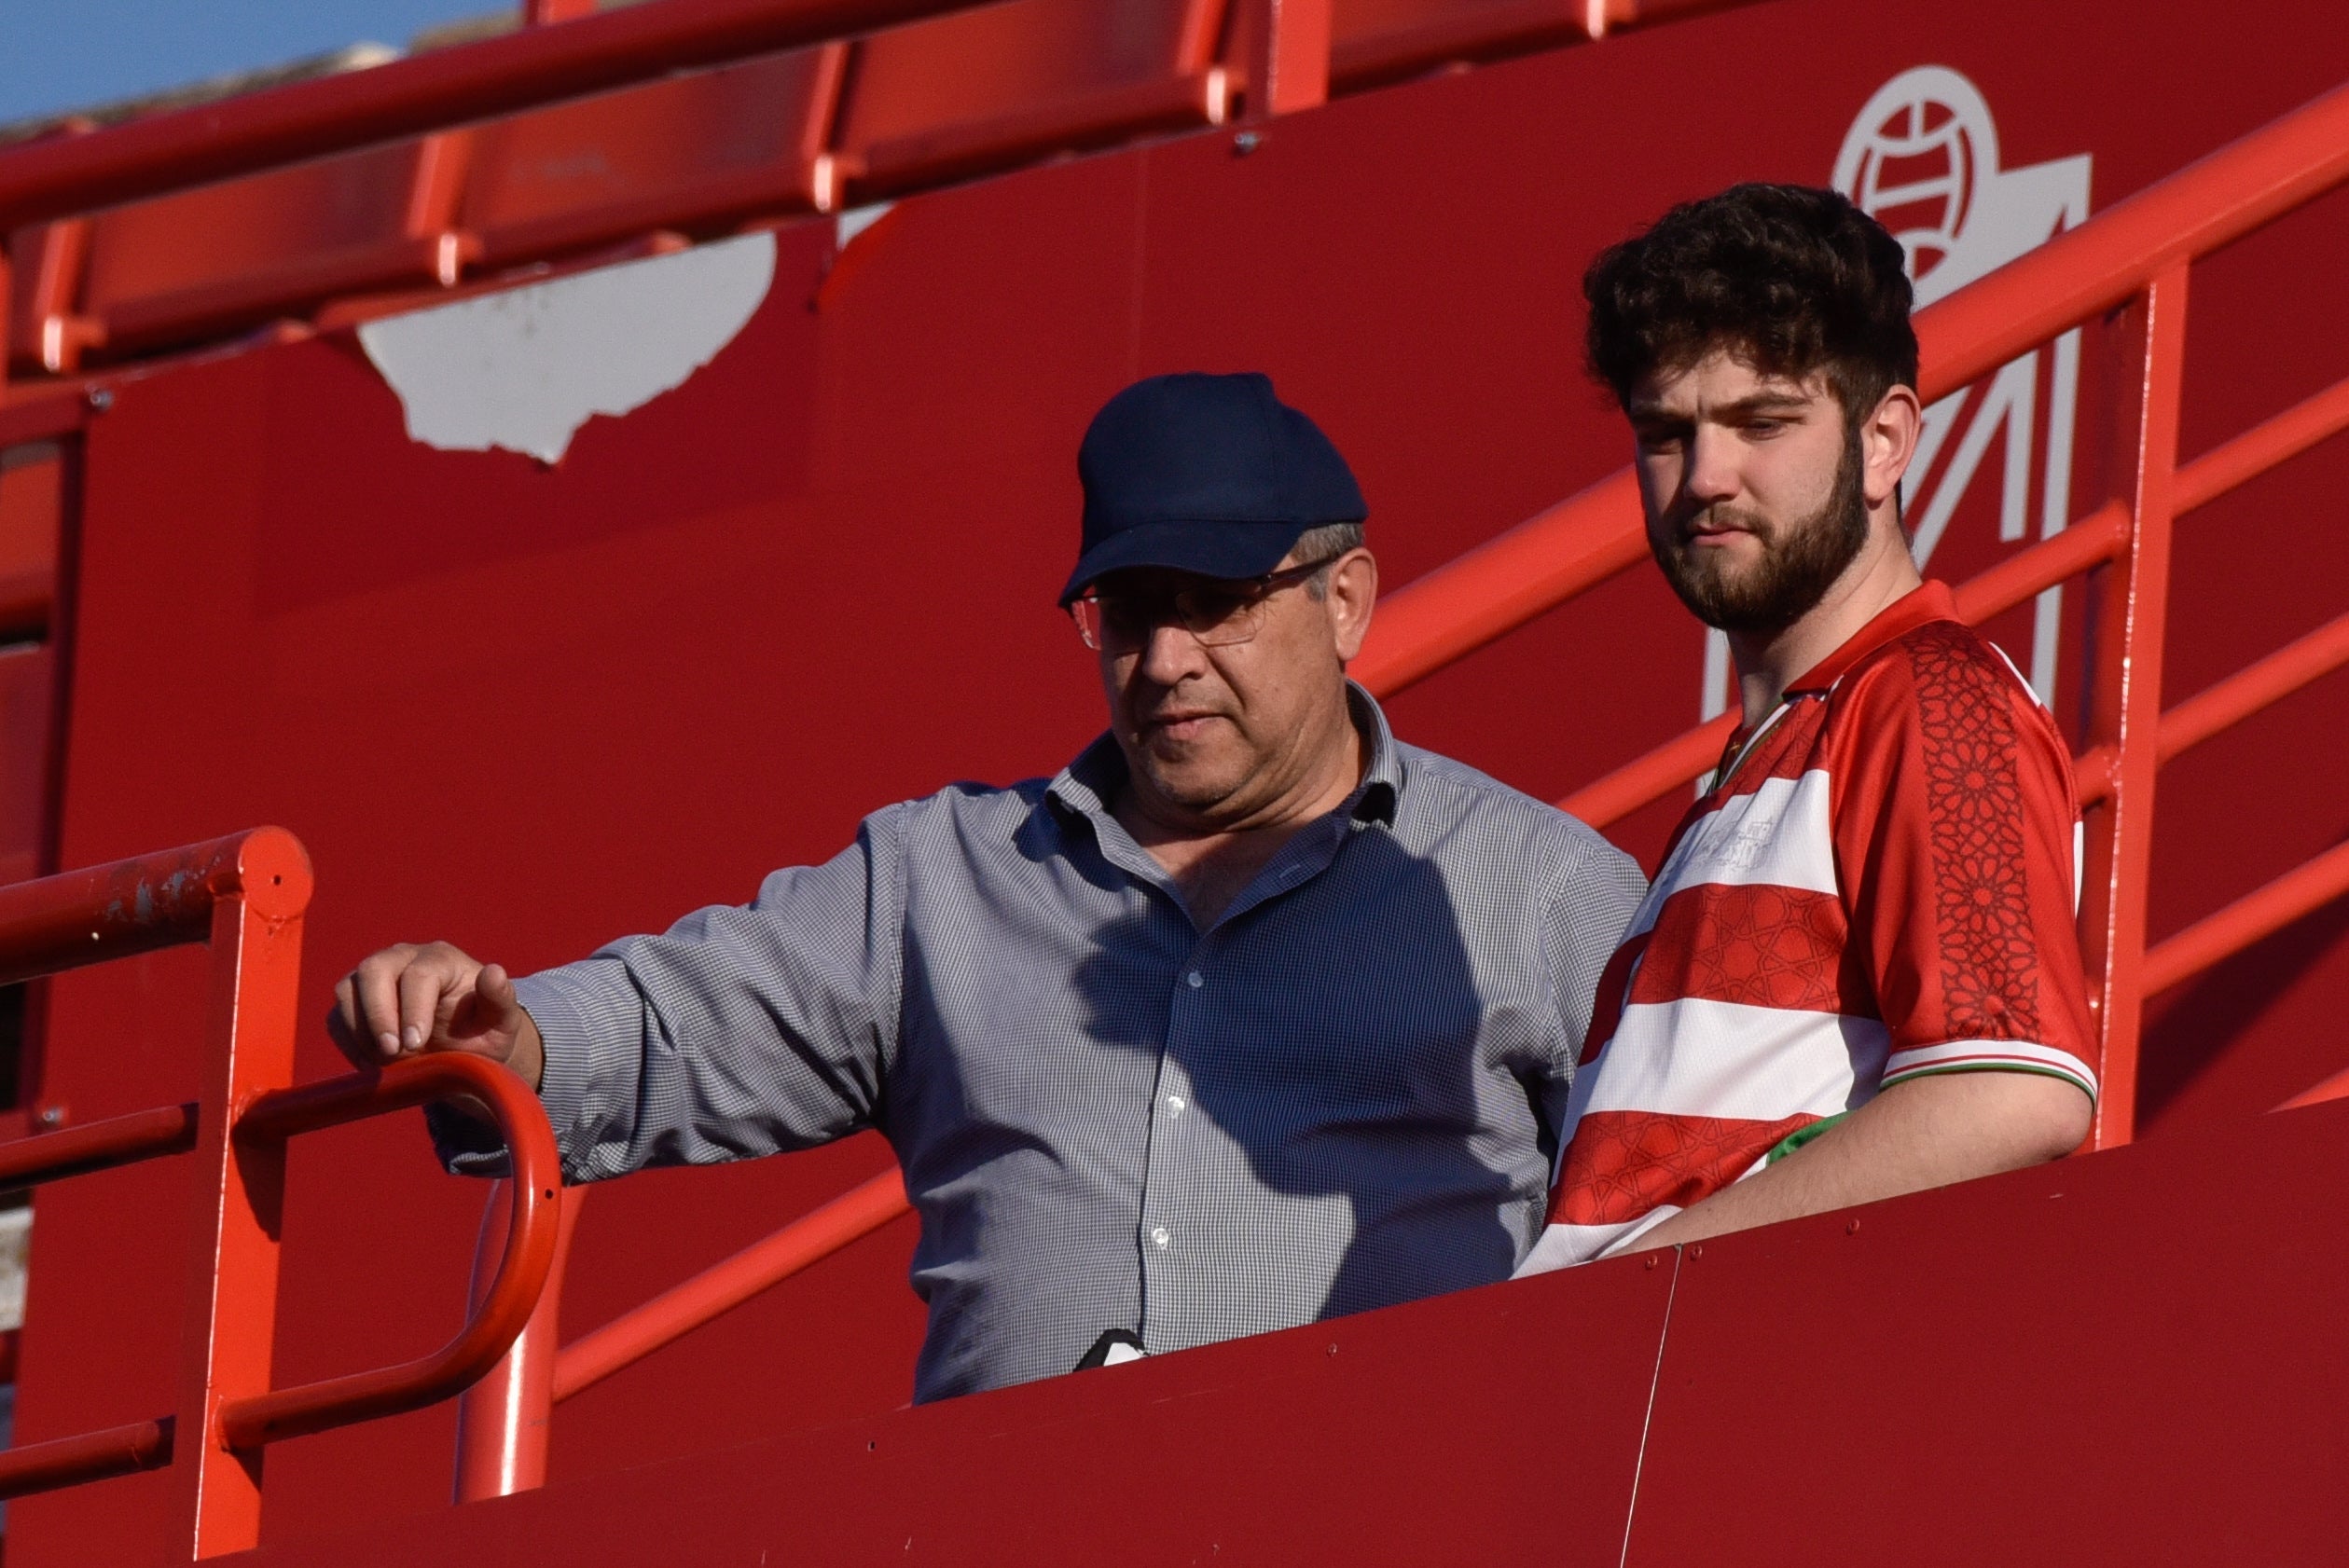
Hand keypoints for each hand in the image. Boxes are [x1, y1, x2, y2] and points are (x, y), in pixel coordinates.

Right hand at [328, 941, 545, 1091]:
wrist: (462, 1048)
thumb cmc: (483, 1030)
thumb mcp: (501, 1020)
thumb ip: (500, 997)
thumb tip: (495, 973)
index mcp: (441, 959)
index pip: (418, 974)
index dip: (413, 1009)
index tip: (417, 1044)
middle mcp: (402, 959)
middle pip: (374, 970)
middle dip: (379, 1015)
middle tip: (392, 1053)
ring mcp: (373, 979)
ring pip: (347, 991)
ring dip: (360, 1031)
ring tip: (385, 1063)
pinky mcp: (354, 1003)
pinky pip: (337, 1017)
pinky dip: (349, 1042)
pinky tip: (372, 1065)